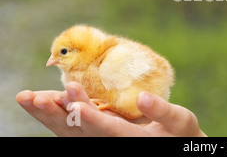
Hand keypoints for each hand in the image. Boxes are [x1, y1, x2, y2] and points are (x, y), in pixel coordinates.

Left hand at [16, 82, 205, 136]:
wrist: (176, 146)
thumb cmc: (182, 134)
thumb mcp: (181, 121)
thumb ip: (162, 111)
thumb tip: (142, 96)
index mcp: (134, 140)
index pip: (107, 130)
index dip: (90, 117)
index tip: (73, 102)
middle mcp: (113, 143)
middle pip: (79, 132)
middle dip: (56, 114)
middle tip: (33, 98)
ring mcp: (103, 140)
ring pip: (70, 132)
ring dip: (49, 115)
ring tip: (28, 98)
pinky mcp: (99, 135)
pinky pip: (73, 129)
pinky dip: (56, 116)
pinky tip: (44, 102)